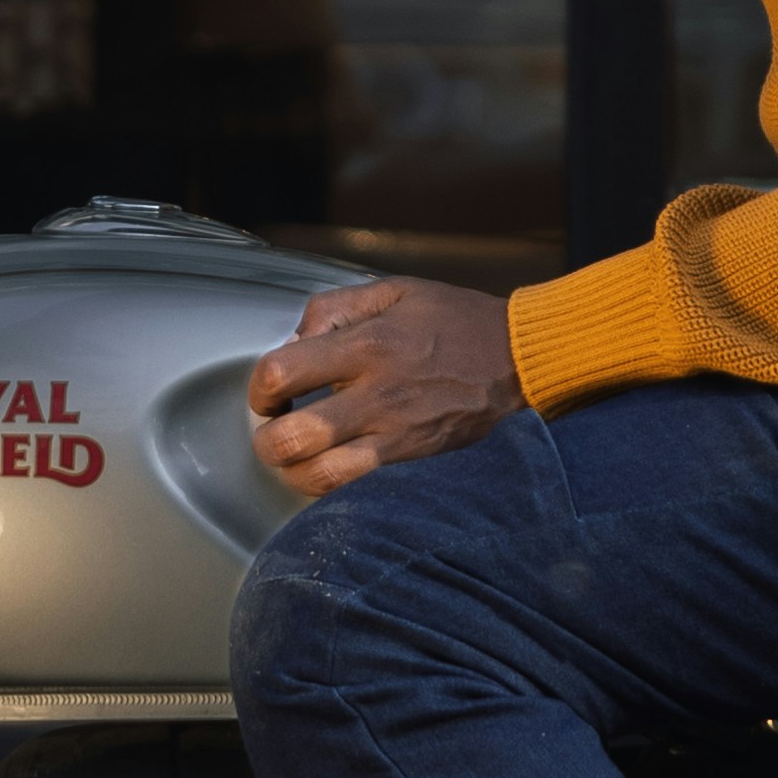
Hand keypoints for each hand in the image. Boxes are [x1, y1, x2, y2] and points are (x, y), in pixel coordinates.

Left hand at [249, 275, 524, 500]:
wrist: (519, 357)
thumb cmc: (455, 321)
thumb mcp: (393, 291)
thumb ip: (334, 307)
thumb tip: (294, 339)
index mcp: (366, 345)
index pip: (282, 374)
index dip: (259, 388)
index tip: (267, 391)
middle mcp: (377, 394)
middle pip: (293, 438)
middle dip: (267, 439)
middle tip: (274, 427)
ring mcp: (396, 434)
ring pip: (321, 476)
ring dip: (293, 470)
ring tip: (295, 455)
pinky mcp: (412, 458)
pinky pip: (356, 486)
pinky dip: (330, 485)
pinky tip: (328, 466)